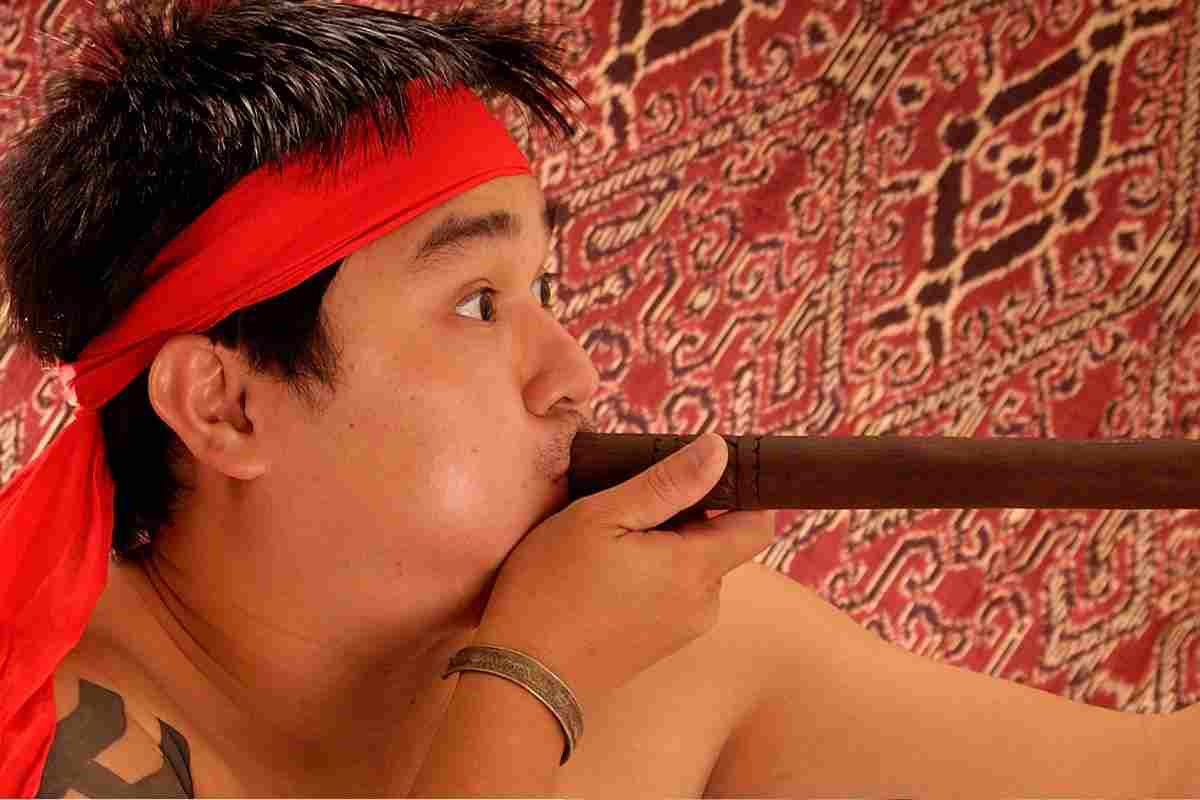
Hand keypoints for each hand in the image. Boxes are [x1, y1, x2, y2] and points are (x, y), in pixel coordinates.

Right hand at [473, 432, 775, 708]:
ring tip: (607, 543)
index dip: (739, 492)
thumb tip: (718, 449)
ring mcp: (682, 628)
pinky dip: (649, 573)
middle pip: (720, 542)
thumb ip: (666, 483)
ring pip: (693, 565)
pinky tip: (604, 573)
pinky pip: (673, 592)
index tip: (696, 476)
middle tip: (627, 508)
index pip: (758, 525)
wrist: (521, 677)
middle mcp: (702, 604)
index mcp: (696, 569)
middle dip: (685, 516)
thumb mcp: (602, 516)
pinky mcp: (660, 643)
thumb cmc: (552, 590)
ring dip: (663, 545)